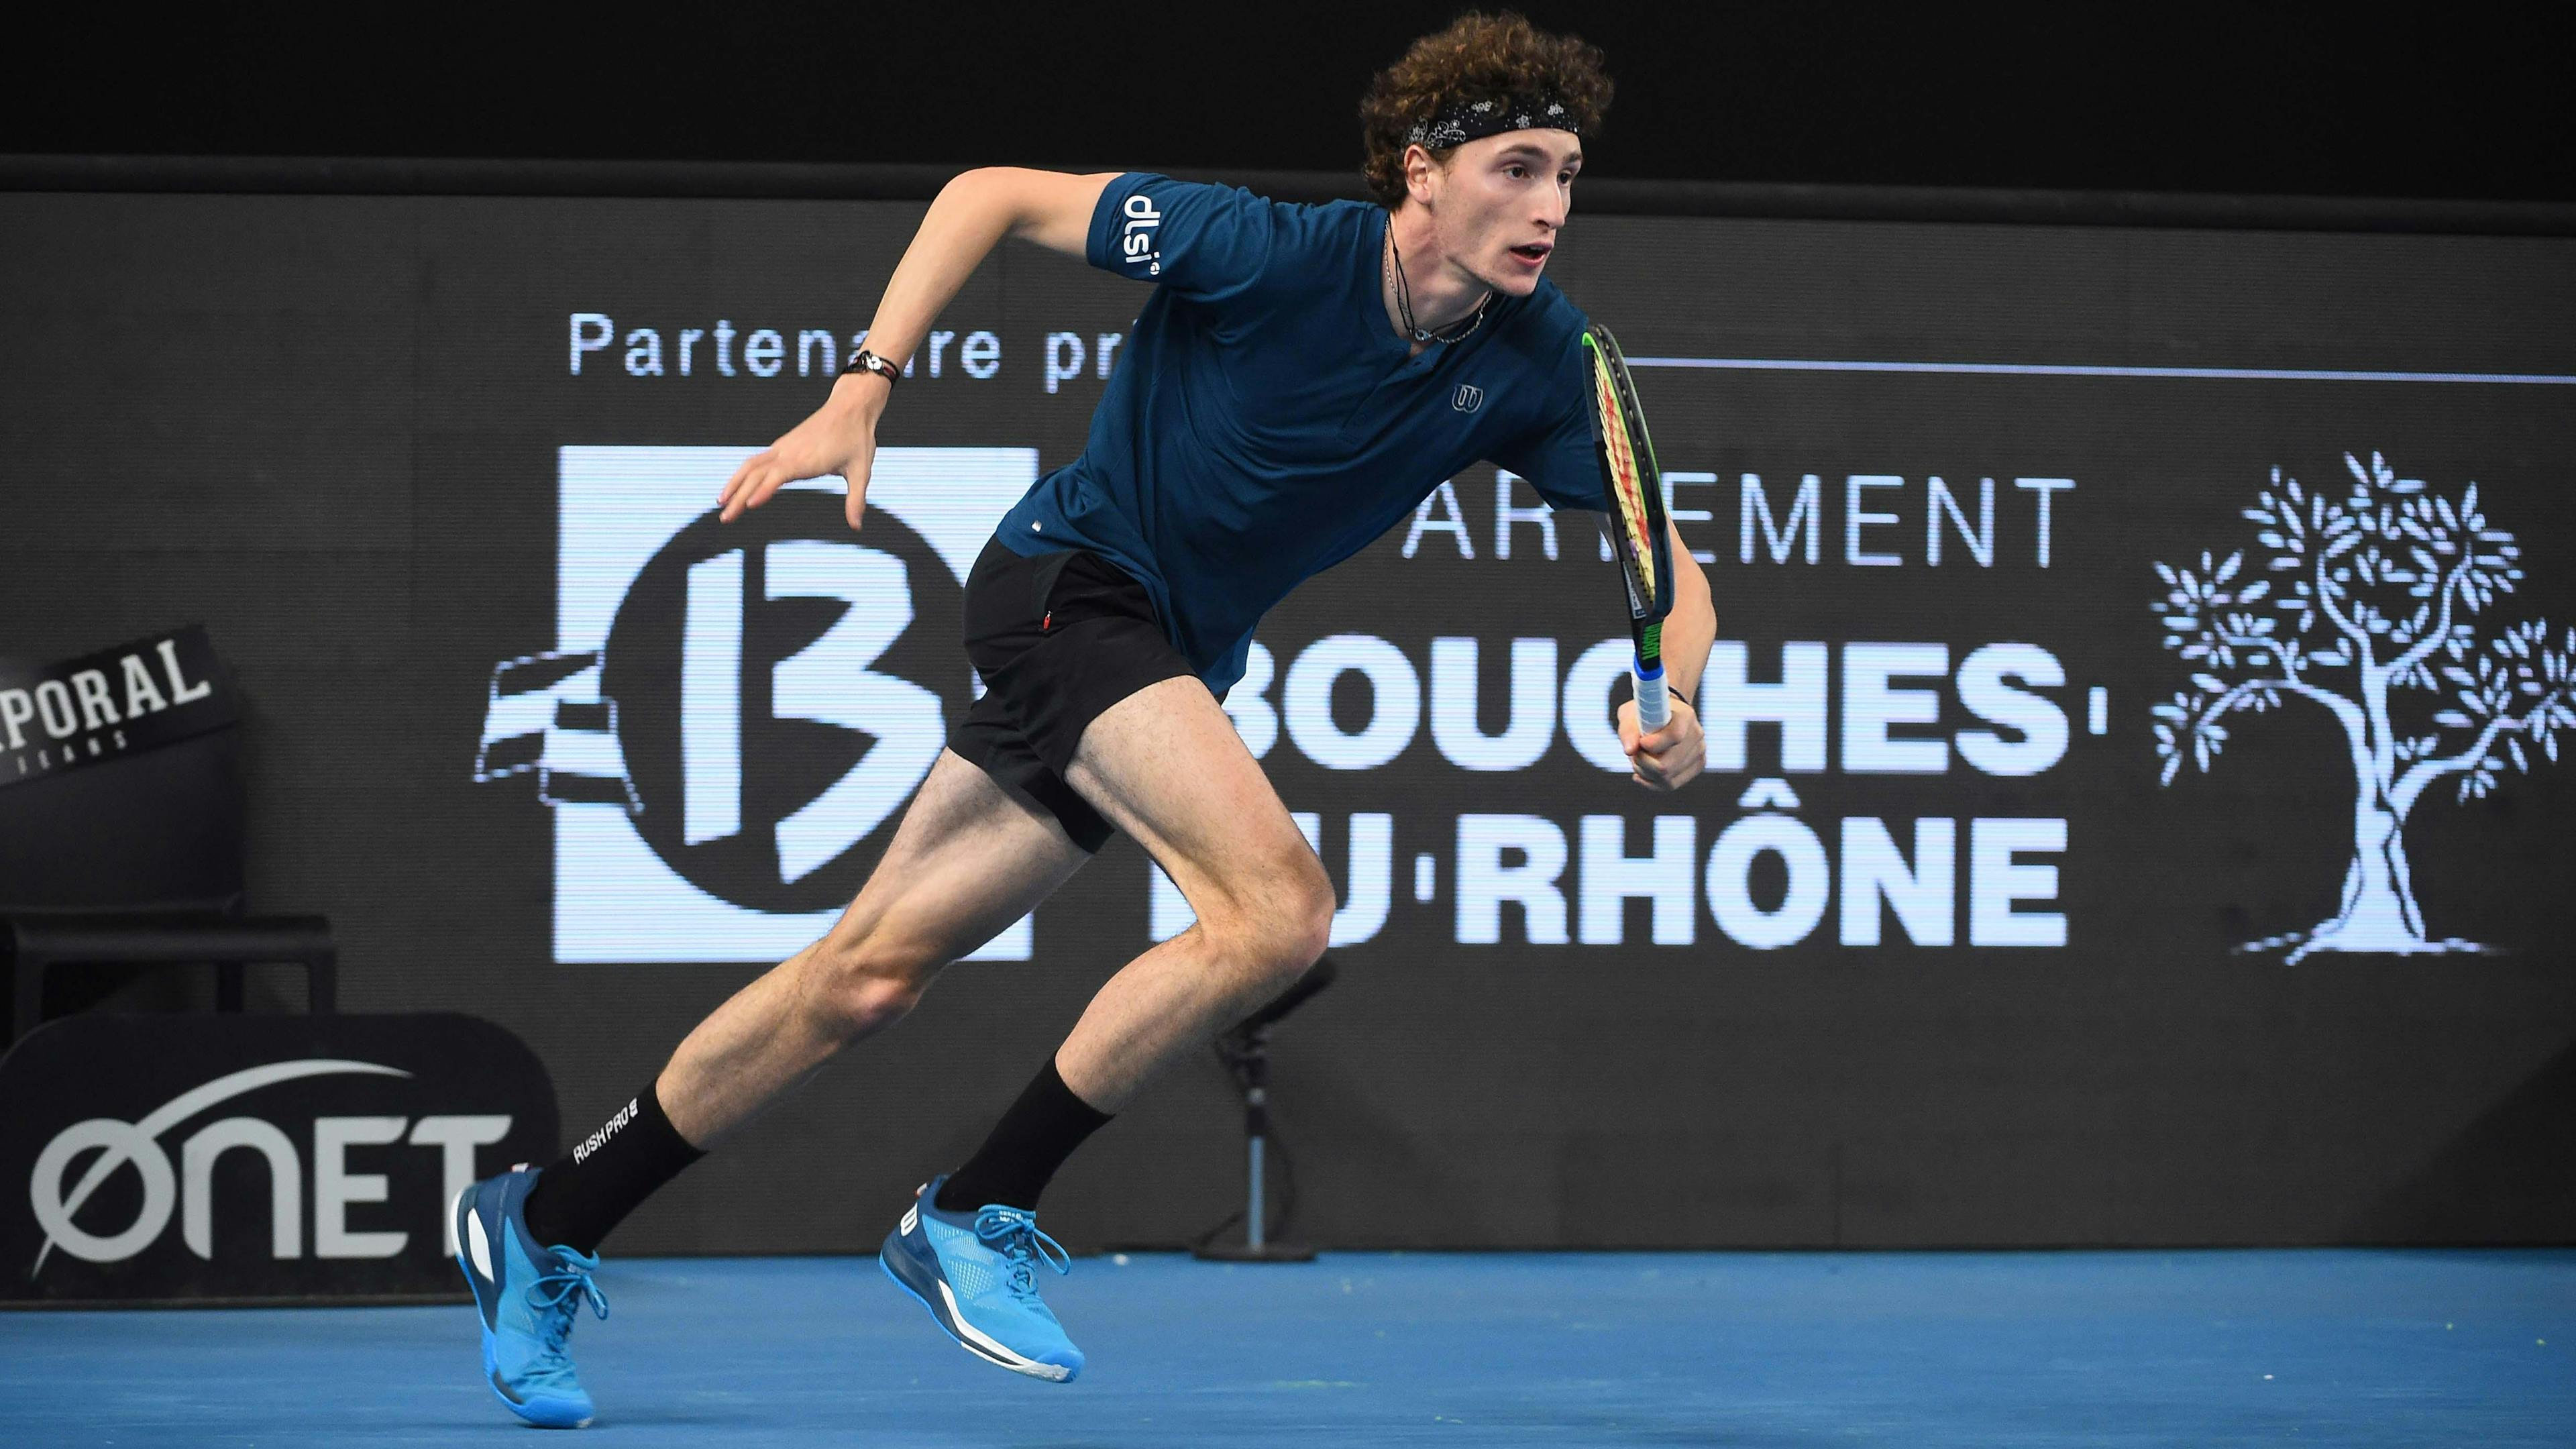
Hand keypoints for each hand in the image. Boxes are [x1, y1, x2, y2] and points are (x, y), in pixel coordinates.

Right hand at [716, 374, 887, 528]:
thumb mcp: (862, 471)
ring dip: (734, 484)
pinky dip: (743, 474)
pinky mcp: (782, 446)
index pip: (779, 475)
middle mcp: (789, 452)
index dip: (764, 490)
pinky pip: (757, 460)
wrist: (850, 407)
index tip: (749, 505)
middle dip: (738, 496)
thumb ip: (856, 500)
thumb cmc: (857, 438)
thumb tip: (857, 526)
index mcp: (806, 459)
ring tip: (721, 503)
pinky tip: (737, 488)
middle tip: (724, 520)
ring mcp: (782, 448)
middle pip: (756, 474)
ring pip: (751, 465)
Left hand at [1618, 695, 1703, 791]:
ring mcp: (1699, 751)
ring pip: (1667, 778)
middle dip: (1643, 763)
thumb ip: (1629, 731)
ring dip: (1646, 772)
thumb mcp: (1630, 715)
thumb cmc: (1644, 714)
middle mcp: (1696, 733)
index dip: (1653, 745)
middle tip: (1635, 753)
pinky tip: (1642, 772)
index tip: (1640, 743)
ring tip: (1639, 759)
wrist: (1661, 715)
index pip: (1674, 736)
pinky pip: (1670, 785)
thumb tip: (1630, 750)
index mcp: (1684, 715)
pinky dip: (1652, 782)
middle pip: (1666, 765)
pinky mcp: (1697, 766)